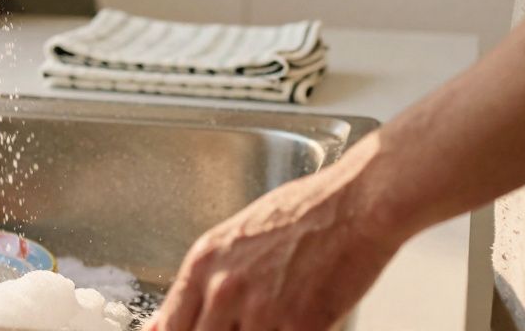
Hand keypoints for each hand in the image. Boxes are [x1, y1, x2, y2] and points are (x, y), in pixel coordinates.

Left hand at [146, 160, 402, 330]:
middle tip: (245, 323)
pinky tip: (298, 320)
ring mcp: (258, 311)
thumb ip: (206, 282)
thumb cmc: (305, 213)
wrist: (355, 205)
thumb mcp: (237, 239)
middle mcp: (222, 288)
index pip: (170, 324)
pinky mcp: (295, 327)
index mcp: (203, 263)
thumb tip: (173, 319)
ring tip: (274, 318)